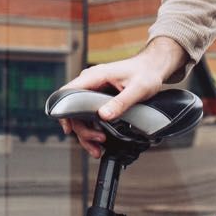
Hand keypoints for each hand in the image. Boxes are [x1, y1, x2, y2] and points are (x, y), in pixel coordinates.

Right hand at [58, 39, 185, 159]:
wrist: (152, 68)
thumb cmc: (145, 73)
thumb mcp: (137, 89)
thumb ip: (120, 102)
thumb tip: (104, 115)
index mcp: (95, 76)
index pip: (67, 93)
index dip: (63, 111)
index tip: (68, 128)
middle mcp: (90, 82)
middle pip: (73, 109)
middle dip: (82, 130)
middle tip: (98, 141)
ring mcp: (93, 90)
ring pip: (81, 115)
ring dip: (87, 133)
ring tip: (98, 148)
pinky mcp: (98, 97)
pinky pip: (89, 114)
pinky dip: (92, 128)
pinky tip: (100, 140)